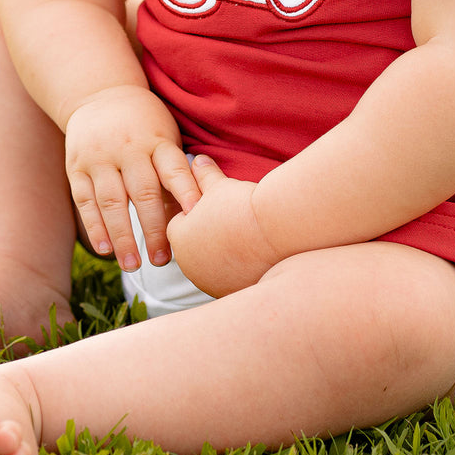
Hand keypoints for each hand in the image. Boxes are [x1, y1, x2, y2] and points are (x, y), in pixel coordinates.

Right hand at [64, 86, 200, 271]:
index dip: (186, 193)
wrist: (100, 93)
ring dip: (122, 236)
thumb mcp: (165, 136)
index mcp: (157, 139)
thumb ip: (174, 172)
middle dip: (153, 229)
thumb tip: (190, 218)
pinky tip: (105, 249)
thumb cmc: (145, 125)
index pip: (174, 169)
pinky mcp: (77, 166)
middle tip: (162, 261)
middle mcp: (128, 147)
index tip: (195, 219)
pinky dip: (95, 227)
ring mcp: (100, 157)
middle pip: (143, 192)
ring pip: (112, 201)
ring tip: (133, 265)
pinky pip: (85, 200)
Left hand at [166, 156, 282, 297]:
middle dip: (206, 235)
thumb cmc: (242, 205)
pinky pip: (228, 279)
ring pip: (210, 265)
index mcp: (180, 238)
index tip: (215, 206)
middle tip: (230, 221)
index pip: (178, 223)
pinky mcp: (231, 293)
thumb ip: (203, 174)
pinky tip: (252, 256)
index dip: (196, 212)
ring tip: (243, 237)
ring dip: (221, 254)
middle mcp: (189, 266)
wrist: (275, 232)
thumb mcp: (219, 184)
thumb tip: (197, 160)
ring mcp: (210, 282)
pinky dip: (237, 270)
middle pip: (193, 247)